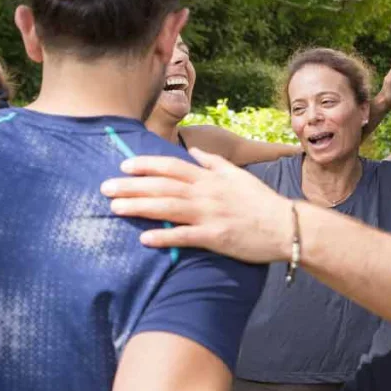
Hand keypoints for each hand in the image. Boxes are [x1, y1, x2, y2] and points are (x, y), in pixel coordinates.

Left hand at [101, 148, 292, 262]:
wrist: (285, 226)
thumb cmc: (261, 202)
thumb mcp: (238, 175)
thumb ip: (214, 162)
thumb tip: (193, 151)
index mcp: (211, 178)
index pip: (172, 166)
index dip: (146, 164)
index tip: (124, 164)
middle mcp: (207, 193)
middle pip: (163, 186)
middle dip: (132, 185)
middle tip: (104, 187)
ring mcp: (211, 215)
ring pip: (169, 208)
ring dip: (140, 207)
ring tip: (115, 208)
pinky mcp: (216, 237)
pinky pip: (185, 237)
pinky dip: (164, 237)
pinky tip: (143, 239)